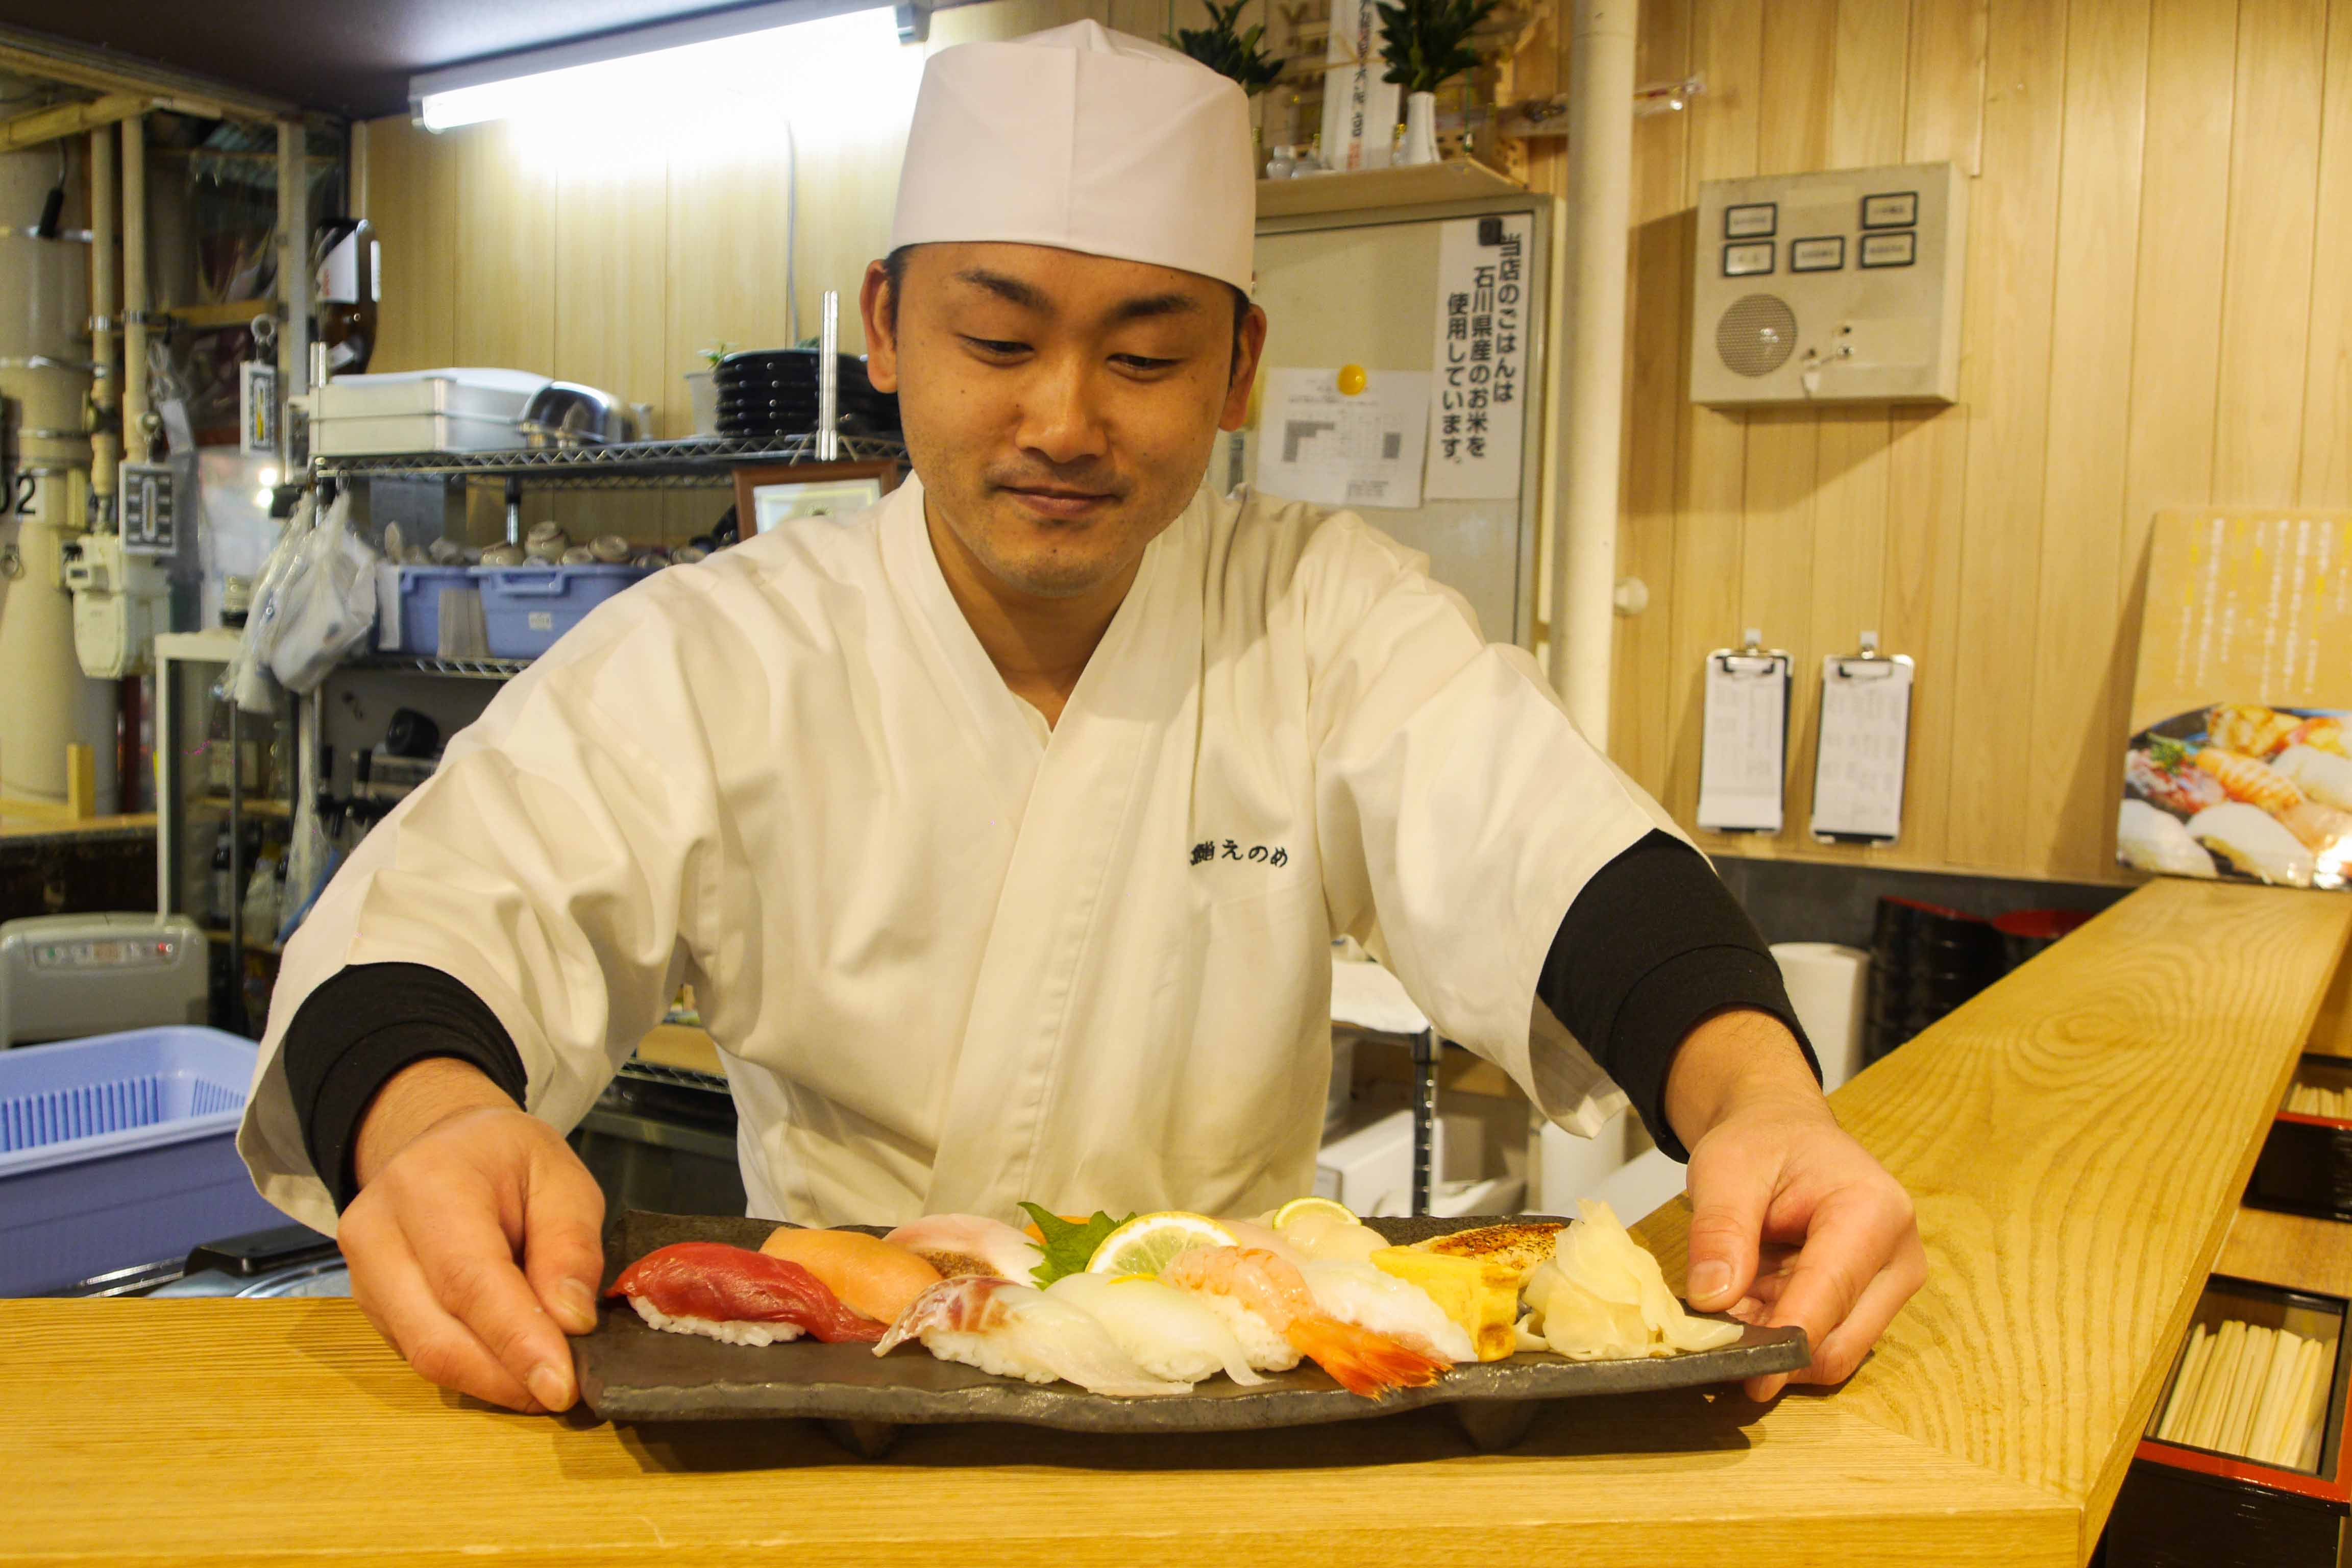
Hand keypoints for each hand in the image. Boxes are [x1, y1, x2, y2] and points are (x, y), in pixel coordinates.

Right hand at [339, 1058, 606, 1412]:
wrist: (444, 1145)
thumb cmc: (508, 1159)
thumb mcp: (561, 1179)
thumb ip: (570, 1246)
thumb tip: (570, 1323)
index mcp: (428, 1183)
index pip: (468, 1278)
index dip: (516, 1340)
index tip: (561, 1386)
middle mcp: (377, 1231)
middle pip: (434, 1334)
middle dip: (504, 1377)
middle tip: (563, 1394)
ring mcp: (362, 1274)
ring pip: (422, 1355)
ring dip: (489, 1382)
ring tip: (544, 1383)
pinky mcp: (368, 1307)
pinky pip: (417, 1353)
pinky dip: (470, 1370)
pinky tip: (511, 1367)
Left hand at [1666, 1010, 1924, 1400]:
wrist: (1786, 1135)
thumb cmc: (1762, 1143)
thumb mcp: (1724, 1169)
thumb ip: (1719, 1230)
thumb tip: (1711, 1301)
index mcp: (1874, 1212)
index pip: (1830, 1294)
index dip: (1786, 1340)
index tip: (1745, 1376)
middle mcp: (1898, 1258)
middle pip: (1839, 1342)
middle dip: (1774, 1348)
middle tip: (1713, 1330)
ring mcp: (1889, 1287)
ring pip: (1830, 1352)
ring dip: (1773, 1344)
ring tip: (1731, 1300)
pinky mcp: (1873, 1306)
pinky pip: (1823, 1344)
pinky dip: (1780, 1337)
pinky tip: (1751, 1303)